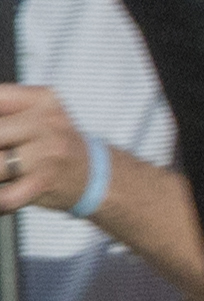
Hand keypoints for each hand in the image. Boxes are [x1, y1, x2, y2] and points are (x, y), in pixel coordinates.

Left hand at [0, 84, 91, 213]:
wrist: (95, 175)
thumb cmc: (56, 144)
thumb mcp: (38, 113)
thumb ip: (5, 111)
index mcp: (42, 100)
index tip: (0, 139)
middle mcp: (47, 123)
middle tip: (2, 154)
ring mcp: (47, 154)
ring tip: (3, 170)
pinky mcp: (44, 183)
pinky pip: (5, 196)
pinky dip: (0, 200)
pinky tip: (2, 198)